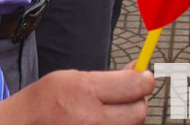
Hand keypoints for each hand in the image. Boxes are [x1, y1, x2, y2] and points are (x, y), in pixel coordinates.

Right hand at [0, 67, 153, 124]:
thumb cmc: (44, 100)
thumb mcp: (73, 77)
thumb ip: (108, 77)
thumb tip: (138, 70)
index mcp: (85, 92)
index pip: (136, 85)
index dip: (144, 79)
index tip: (143, 77)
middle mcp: (91, 119)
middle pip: (139, 112)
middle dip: (138, 101)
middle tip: (128, 95)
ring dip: (126, 117)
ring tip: (108, 111)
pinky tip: (100, 121)